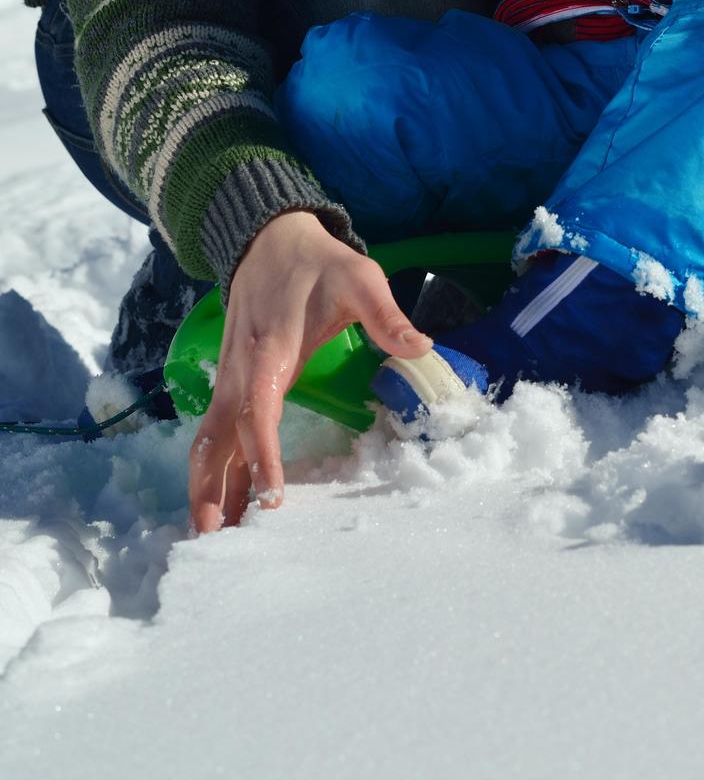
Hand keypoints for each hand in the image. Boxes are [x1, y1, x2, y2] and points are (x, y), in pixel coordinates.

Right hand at [188, 212, 429, 533]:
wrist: (269, 240)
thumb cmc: (318, 264)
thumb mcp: (359, 277)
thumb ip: (387, 314)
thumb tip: (421, 347)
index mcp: (270, 351)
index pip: (261, 412)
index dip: (264, 456)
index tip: (270, 498)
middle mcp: (240, 372)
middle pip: (220, 438)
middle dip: (216, 488)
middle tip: (218, 539)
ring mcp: (229, 379)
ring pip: (209, 440)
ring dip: (205, 486)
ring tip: (210, 536)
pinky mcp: (230, 384)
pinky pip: (216, 433)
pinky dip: (212, 469)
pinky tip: (219, 503)